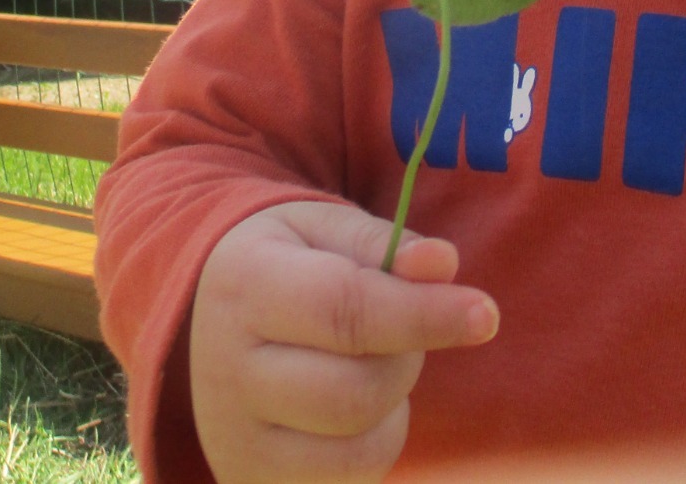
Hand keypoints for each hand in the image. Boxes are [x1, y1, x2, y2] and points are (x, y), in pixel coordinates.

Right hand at [189, 199, 499, 482]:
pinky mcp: (251, 478)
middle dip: (407, 357)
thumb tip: (444, 266)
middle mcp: (227, 368)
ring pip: (356, 445)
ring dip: (394, 403)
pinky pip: (347, 480)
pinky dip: (375, 443)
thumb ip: (385, 245)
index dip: (423, 315)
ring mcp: (234, 436)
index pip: (345, 310)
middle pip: (355, 390)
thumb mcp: (322, 227)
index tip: (486, 313)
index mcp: (244, 284)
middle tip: (405, 327)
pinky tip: (356, 407)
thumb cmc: (283, 261)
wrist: (198, 315)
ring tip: (372, 363)